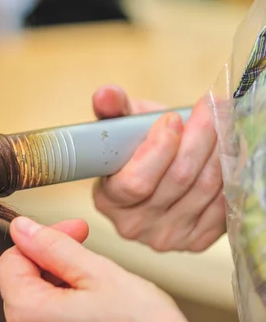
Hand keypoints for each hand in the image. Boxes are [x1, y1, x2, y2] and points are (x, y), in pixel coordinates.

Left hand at [0, 217, 187, 321]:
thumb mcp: (99, 275)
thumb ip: (55, 247)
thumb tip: (22, 228)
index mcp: (27, 312)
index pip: (10, 260)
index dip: (43, 238)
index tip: (73, 230)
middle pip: (23, 277)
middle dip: (54, 255)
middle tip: (86, 242)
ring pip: (39, 294)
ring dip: (63, 275)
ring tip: (98, 276)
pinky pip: (52, 313)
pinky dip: (70, 297)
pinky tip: (97, 297)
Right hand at [91, 85, 225, 251]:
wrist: (157, 173)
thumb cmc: (135, 147)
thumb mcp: (121, 124)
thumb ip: (112, 107)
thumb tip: (105, 94)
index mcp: (108, 200)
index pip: (136, 182)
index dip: (159, 148)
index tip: (172, 118)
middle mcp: (134, 226)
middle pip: (179, 180)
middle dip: (199, 137)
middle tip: (210, 108)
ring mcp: (167, 237)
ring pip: (205, 188)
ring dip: (220, 148)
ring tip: (222, 120)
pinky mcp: (196, 240)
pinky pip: (223, 203)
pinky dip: (230, 172)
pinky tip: (227, 149)